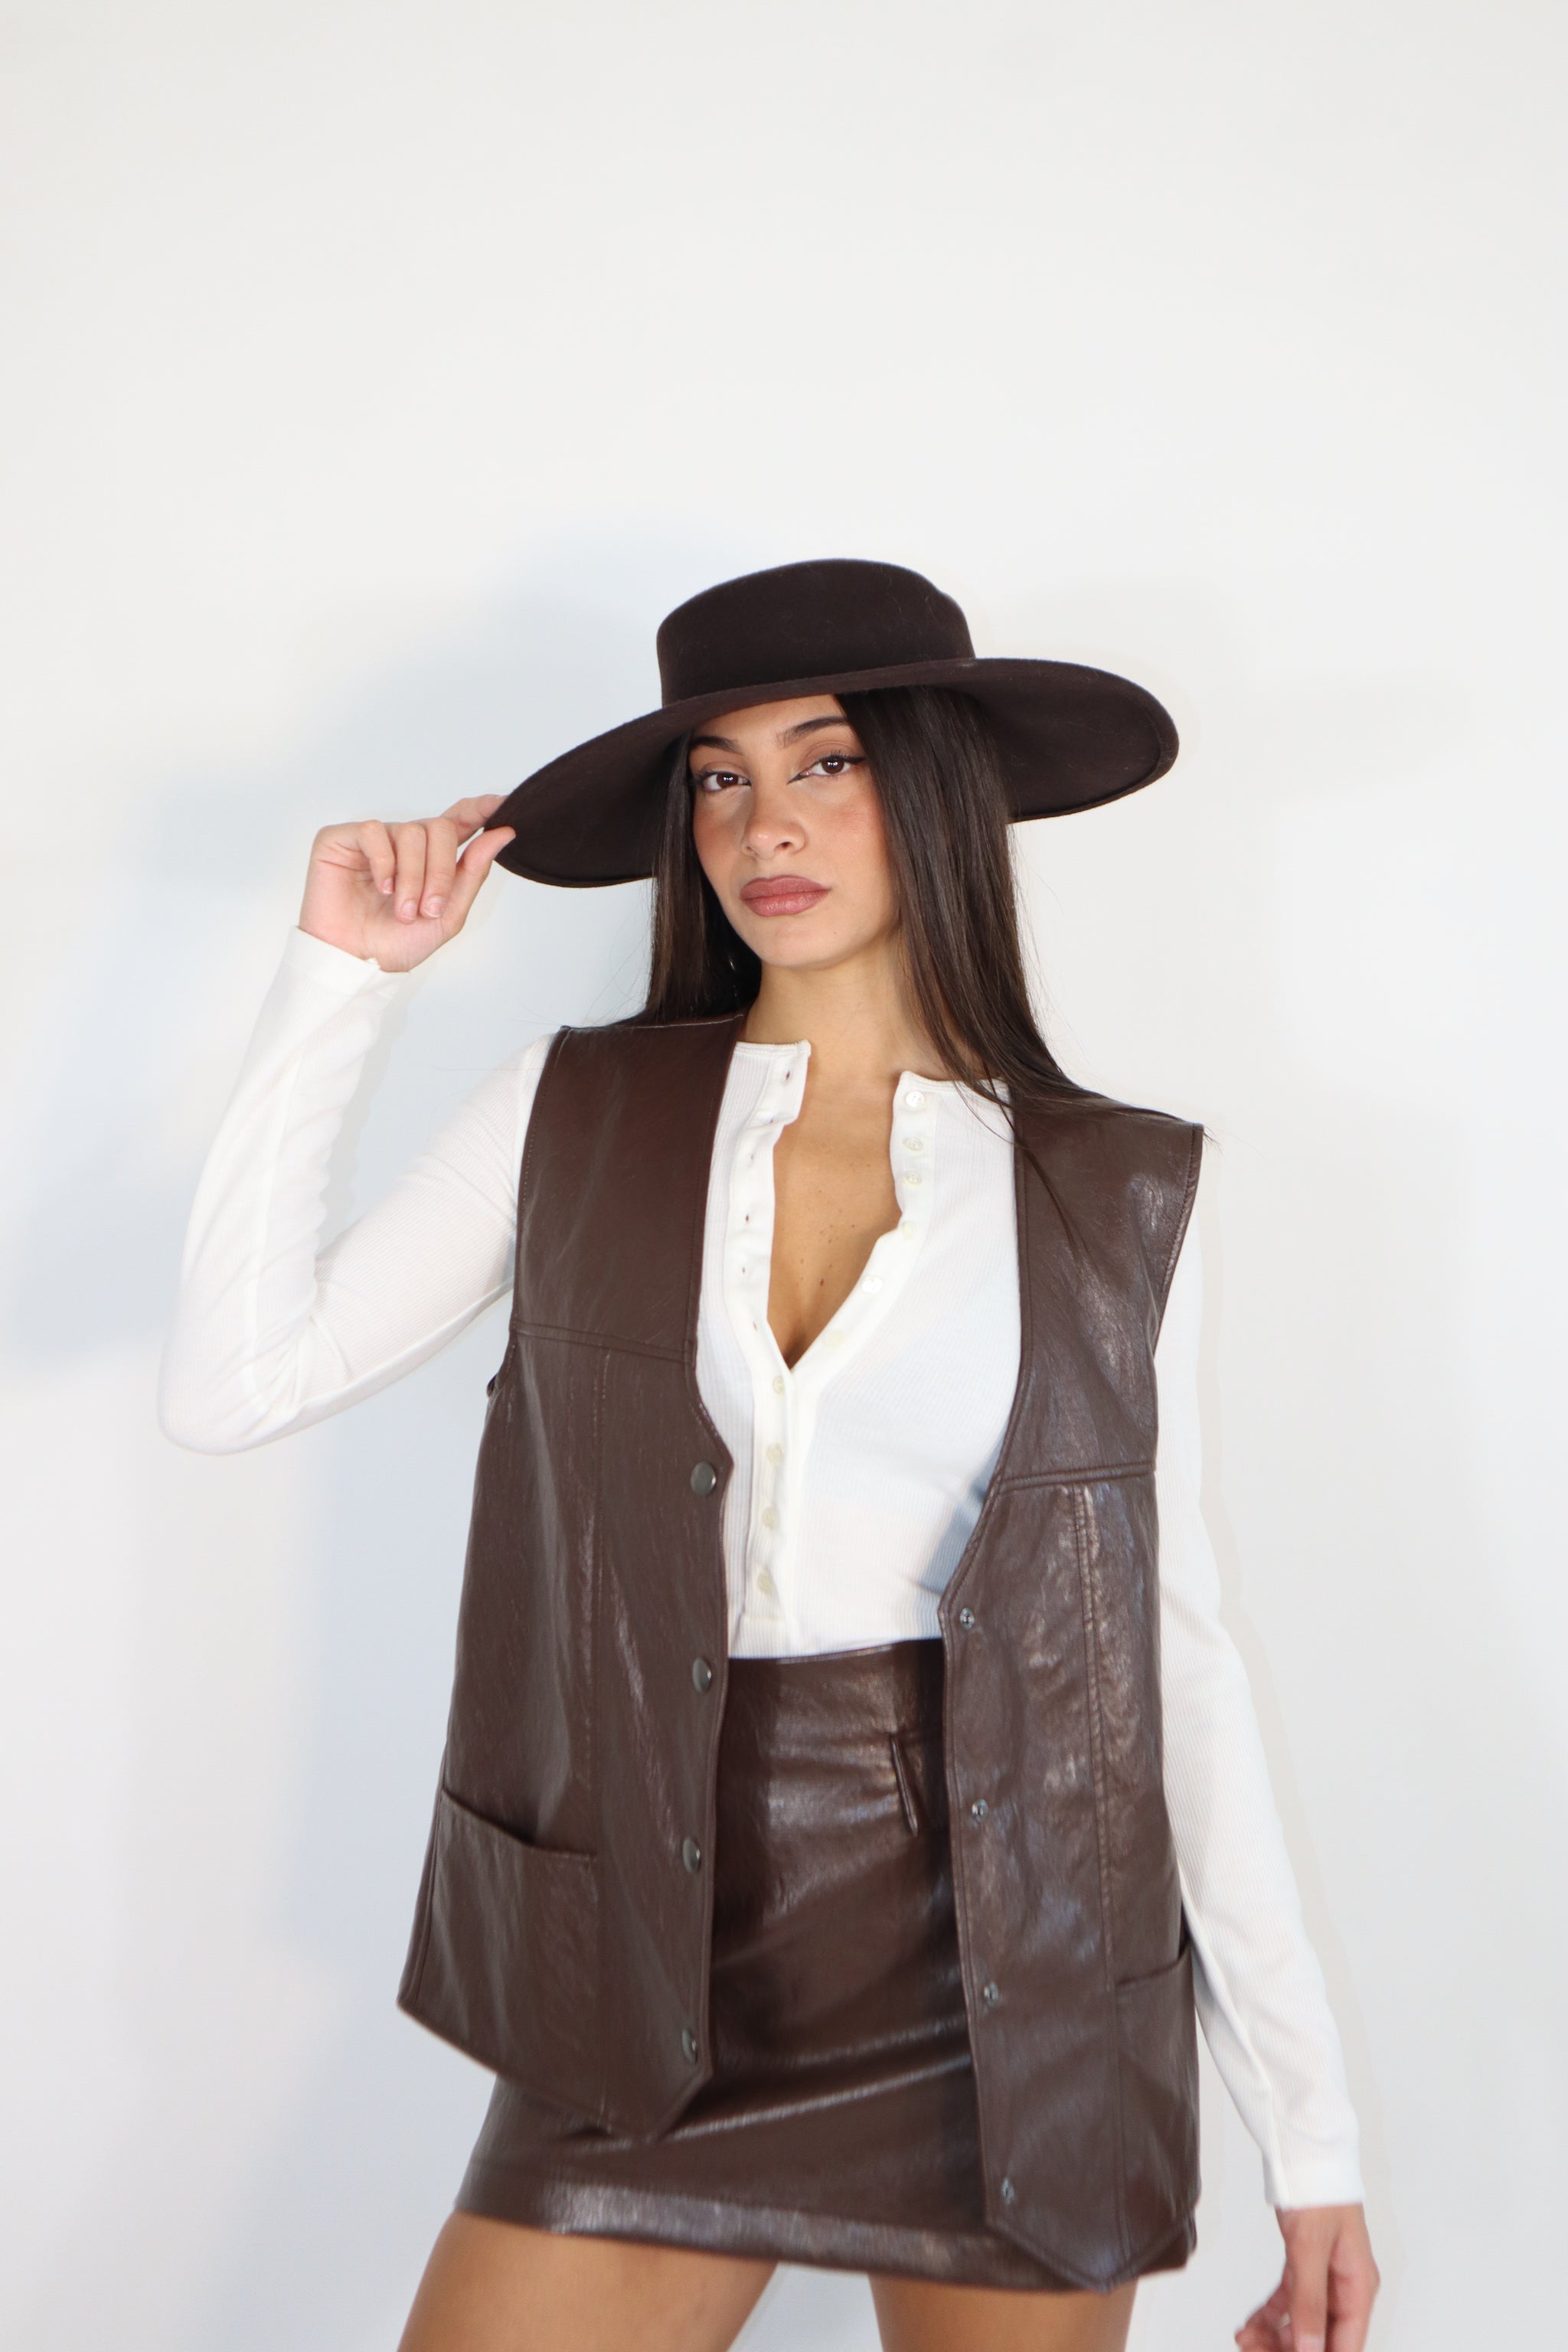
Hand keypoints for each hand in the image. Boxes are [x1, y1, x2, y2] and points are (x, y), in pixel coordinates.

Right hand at [297, 795, 516, 973]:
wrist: (358, 962)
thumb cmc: (397, 942)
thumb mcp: (448, 913)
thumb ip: (474, 872)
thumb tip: (503, 833)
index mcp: (431, 857)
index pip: (459, 820)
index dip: (480, 808)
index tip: (501, 803)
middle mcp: (404, 842)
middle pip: (439, 827)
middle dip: (441, 870)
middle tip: (429, 908)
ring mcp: (374, 838)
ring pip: (410, 832)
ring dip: (412, 877)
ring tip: (403, 910)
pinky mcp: (342, 838)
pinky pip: (374, 832)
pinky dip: (384, 863)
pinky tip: (381, 888)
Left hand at [1235, 2203, 1378, 2351]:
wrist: (1304, 2152)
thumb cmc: (1318, 2191)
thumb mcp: (1310, 2249)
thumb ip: (1309, 2302)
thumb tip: (1309, 2350)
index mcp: (1358, 2287)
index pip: (1347, 2346)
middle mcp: (1346, 2287)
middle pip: (1323, 2338)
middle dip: (1290, 2350)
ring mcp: (1326, 2277)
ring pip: (1304, 2323)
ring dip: (1275, 2336)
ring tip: (1245, 2340)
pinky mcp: (1305, 2265)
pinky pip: (1290, 2302)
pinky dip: (1270, 2316)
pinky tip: (1249, 2326)